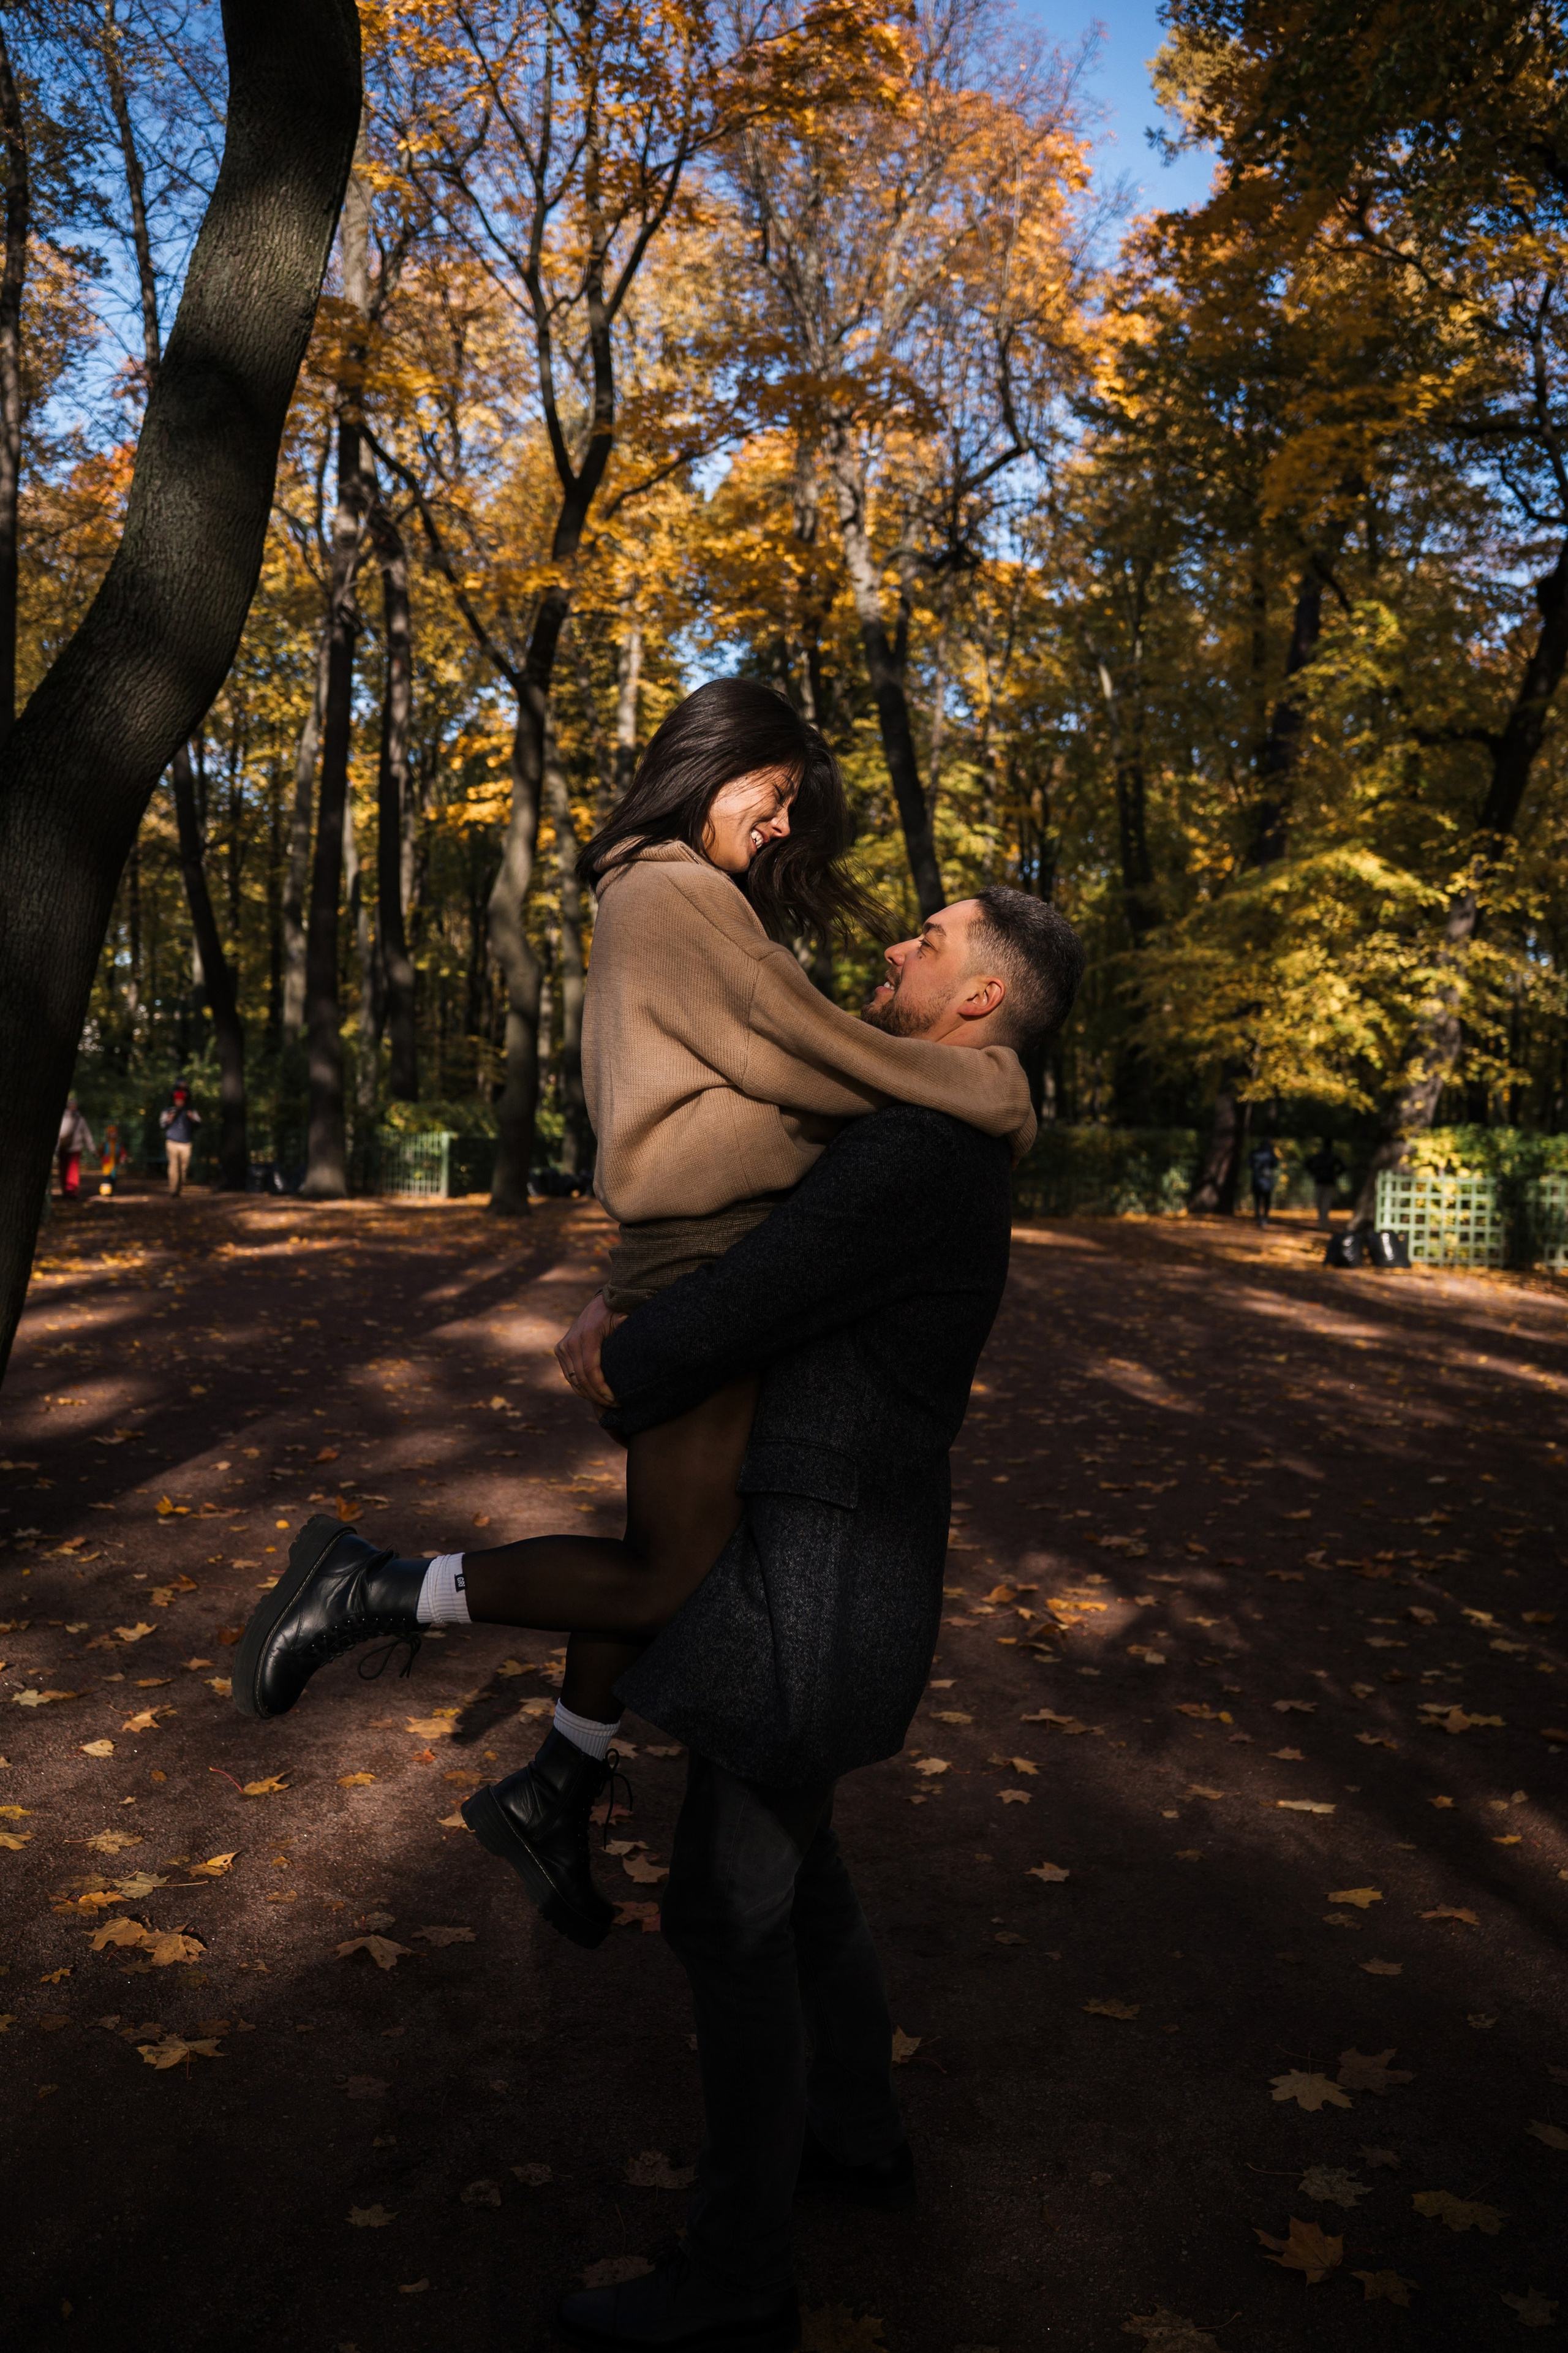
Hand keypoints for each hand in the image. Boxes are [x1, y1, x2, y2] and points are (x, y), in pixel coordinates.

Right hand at [554, 1290, 625, 1407]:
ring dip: (589, 1395)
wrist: (600, 1304)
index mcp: (587, 1336)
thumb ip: (627, 1327)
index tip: (616, 1400)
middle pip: (581, 1379)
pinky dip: (580, 1387)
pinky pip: (569, 1375)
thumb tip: (635, 1333)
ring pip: (573, 1380)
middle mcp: (571, 1342)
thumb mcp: (623, 1318)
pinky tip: (595, 1394)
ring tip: (606, 1403)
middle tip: (614, 1405)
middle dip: (597, 1396)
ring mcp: (563, 1346)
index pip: (591, 1371)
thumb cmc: (616, 1313)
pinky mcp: (560, 1349)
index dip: (602, 1389)